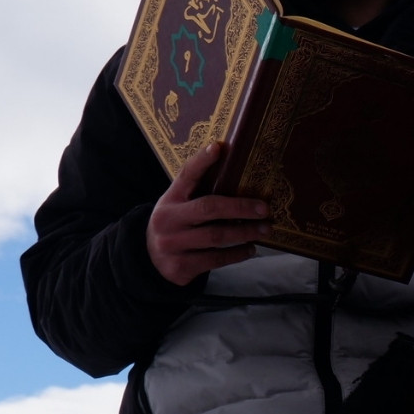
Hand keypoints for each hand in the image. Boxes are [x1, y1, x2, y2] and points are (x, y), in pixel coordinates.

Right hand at [146, 143, 269, 285]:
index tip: (218, 147)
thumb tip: (237, 173)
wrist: (149, 260)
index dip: (201, 161)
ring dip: (245, 232)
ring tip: (264, 229)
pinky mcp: (180, 266)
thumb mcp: (178, 206)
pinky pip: (215, 259)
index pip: (185, 176)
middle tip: (264, 208)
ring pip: (216, 236)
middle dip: (240, 207)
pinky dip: (237, 254)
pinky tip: (250, 249)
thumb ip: (198, 193)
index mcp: (169, 200)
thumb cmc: (176, 225)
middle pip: (208, 208)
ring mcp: (172, 244)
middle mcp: (168, 220)